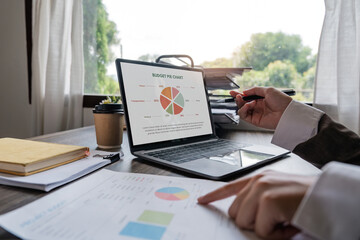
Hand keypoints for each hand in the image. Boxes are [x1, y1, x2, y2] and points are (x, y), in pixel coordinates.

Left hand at [198, 171, 316, 238]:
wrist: (331, 197)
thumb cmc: (306, 198)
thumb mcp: (279, 194)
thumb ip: (259, 200)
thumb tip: (243, 216)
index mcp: (259, 178)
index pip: (229, 187)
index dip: (214, 196)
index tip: (202, 201)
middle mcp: (258, 180)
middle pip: (236, 213)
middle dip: (254, 222)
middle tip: (276, 220)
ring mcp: (262, 189)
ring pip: (246, 222)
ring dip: (265, 228)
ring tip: (284, 220)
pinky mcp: (269, 200)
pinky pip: (261, 230)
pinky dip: (276, 234)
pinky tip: (289, 223)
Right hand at [230, 87, 291, 129]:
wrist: (287, 112)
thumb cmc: (281, 101)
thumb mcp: (268, 90)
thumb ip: (255, 90)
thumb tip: (244, 92)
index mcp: (260, 99)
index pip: (247, 97)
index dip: (239, 94)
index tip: (232, 92)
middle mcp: (257, 106)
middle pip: (242, 103)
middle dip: (238, 98)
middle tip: (237, 95)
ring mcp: (255, 113)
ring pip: (241, 109)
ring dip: (240, 103)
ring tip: (244, 99)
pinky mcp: (254, 120)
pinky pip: (244, 115)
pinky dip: (244, 109)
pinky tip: (249, 105)